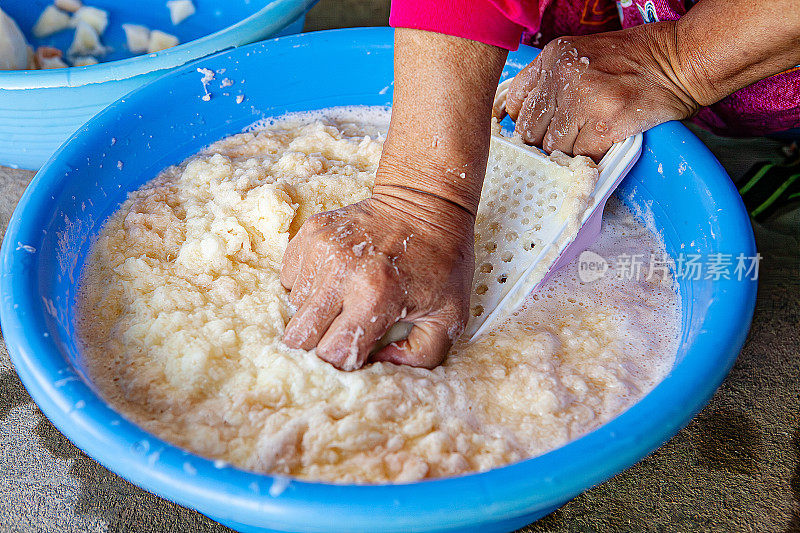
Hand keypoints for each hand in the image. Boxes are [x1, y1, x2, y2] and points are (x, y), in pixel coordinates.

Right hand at [280, 189, 474, 370]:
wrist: (426, 203)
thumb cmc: (441, 261)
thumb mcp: (450, 315)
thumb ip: (422, 355)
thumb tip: (380, 363)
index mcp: (376, 296)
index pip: (333, 353)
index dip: (344, 361)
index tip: (358, 353)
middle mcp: (343, 272)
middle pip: (299, 335)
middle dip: (318, 343)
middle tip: (342, 332)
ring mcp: (322, 249)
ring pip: (294, 306)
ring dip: (316, 310)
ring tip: (345, 296)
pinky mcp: (312, 231)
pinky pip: (289, 276)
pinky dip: (308, 283)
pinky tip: (336, 276)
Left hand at [502, 22, 698, 160]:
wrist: (682, 58)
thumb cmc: (637, 59)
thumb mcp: (583, 55)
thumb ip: (553, 81)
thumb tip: (528, 120)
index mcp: (553, 57)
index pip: (515, 103)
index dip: (523, 123)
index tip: (534, 132)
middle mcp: (562, 76)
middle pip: (530, 130)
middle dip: (544, 142)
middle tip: (563, 142)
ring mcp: (583, 100)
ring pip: (553, 148)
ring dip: (568, 153)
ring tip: (586, 142)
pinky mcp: (606, 123)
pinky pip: (581, 156)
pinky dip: (590, 158)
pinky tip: (601, 146)